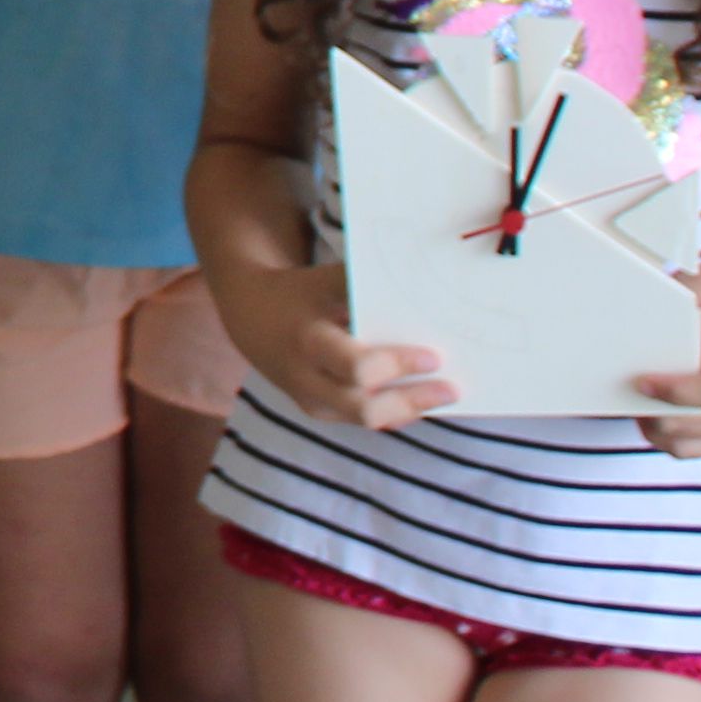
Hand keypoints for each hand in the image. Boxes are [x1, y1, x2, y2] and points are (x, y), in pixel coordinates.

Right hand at [245, 260, 458, 436]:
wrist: (248, 317)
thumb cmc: (299, 292)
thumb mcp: (323, 281)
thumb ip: (363, 285)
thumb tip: (419, 284)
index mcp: (309, 341)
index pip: (358, 368)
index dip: (398, 365)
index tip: (433, 356)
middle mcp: (307, 380)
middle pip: (365, 409)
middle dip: (413, 401)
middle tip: (452, 389)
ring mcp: (311, 401)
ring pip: (368, 420)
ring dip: (409, 410)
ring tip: (443, 396)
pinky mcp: (318, 411)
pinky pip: (363, 421)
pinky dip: (395, 412)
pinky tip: (420, 400)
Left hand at [629, 265, 700, 457]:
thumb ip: (695, 284)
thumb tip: (663, 289)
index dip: (673, 392)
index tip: (641, 380)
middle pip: (687, 424)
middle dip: (648, 409)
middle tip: (625, 386)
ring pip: (681, 444)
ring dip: (650, 425)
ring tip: (637, 397)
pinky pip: (686, 451)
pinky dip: (662, 437)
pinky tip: (651, 412)